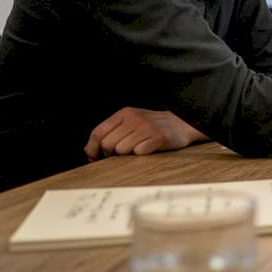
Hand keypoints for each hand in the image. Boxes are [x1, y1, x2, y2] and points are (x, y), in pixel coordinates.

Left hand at [84, 107, 206, 159]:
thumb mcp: (131, 122)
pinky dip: (140, 155)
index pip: (98, 132)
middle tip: (119, 155)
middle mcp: (134, 118)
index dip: (92, 148)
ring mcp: (147, 128)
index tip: (94, 157)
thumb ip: (110, 132)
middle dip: (110, 154)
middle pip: (108, 144)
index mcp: (124, 113)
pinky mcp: (158, 138)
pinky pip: (138, 152)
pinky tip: (148, 150)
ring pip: (121, 150)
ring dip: (126, 155)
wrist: (183, 124)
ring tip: (136, 150)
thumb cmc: (153, 127)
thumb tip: (88, 150)